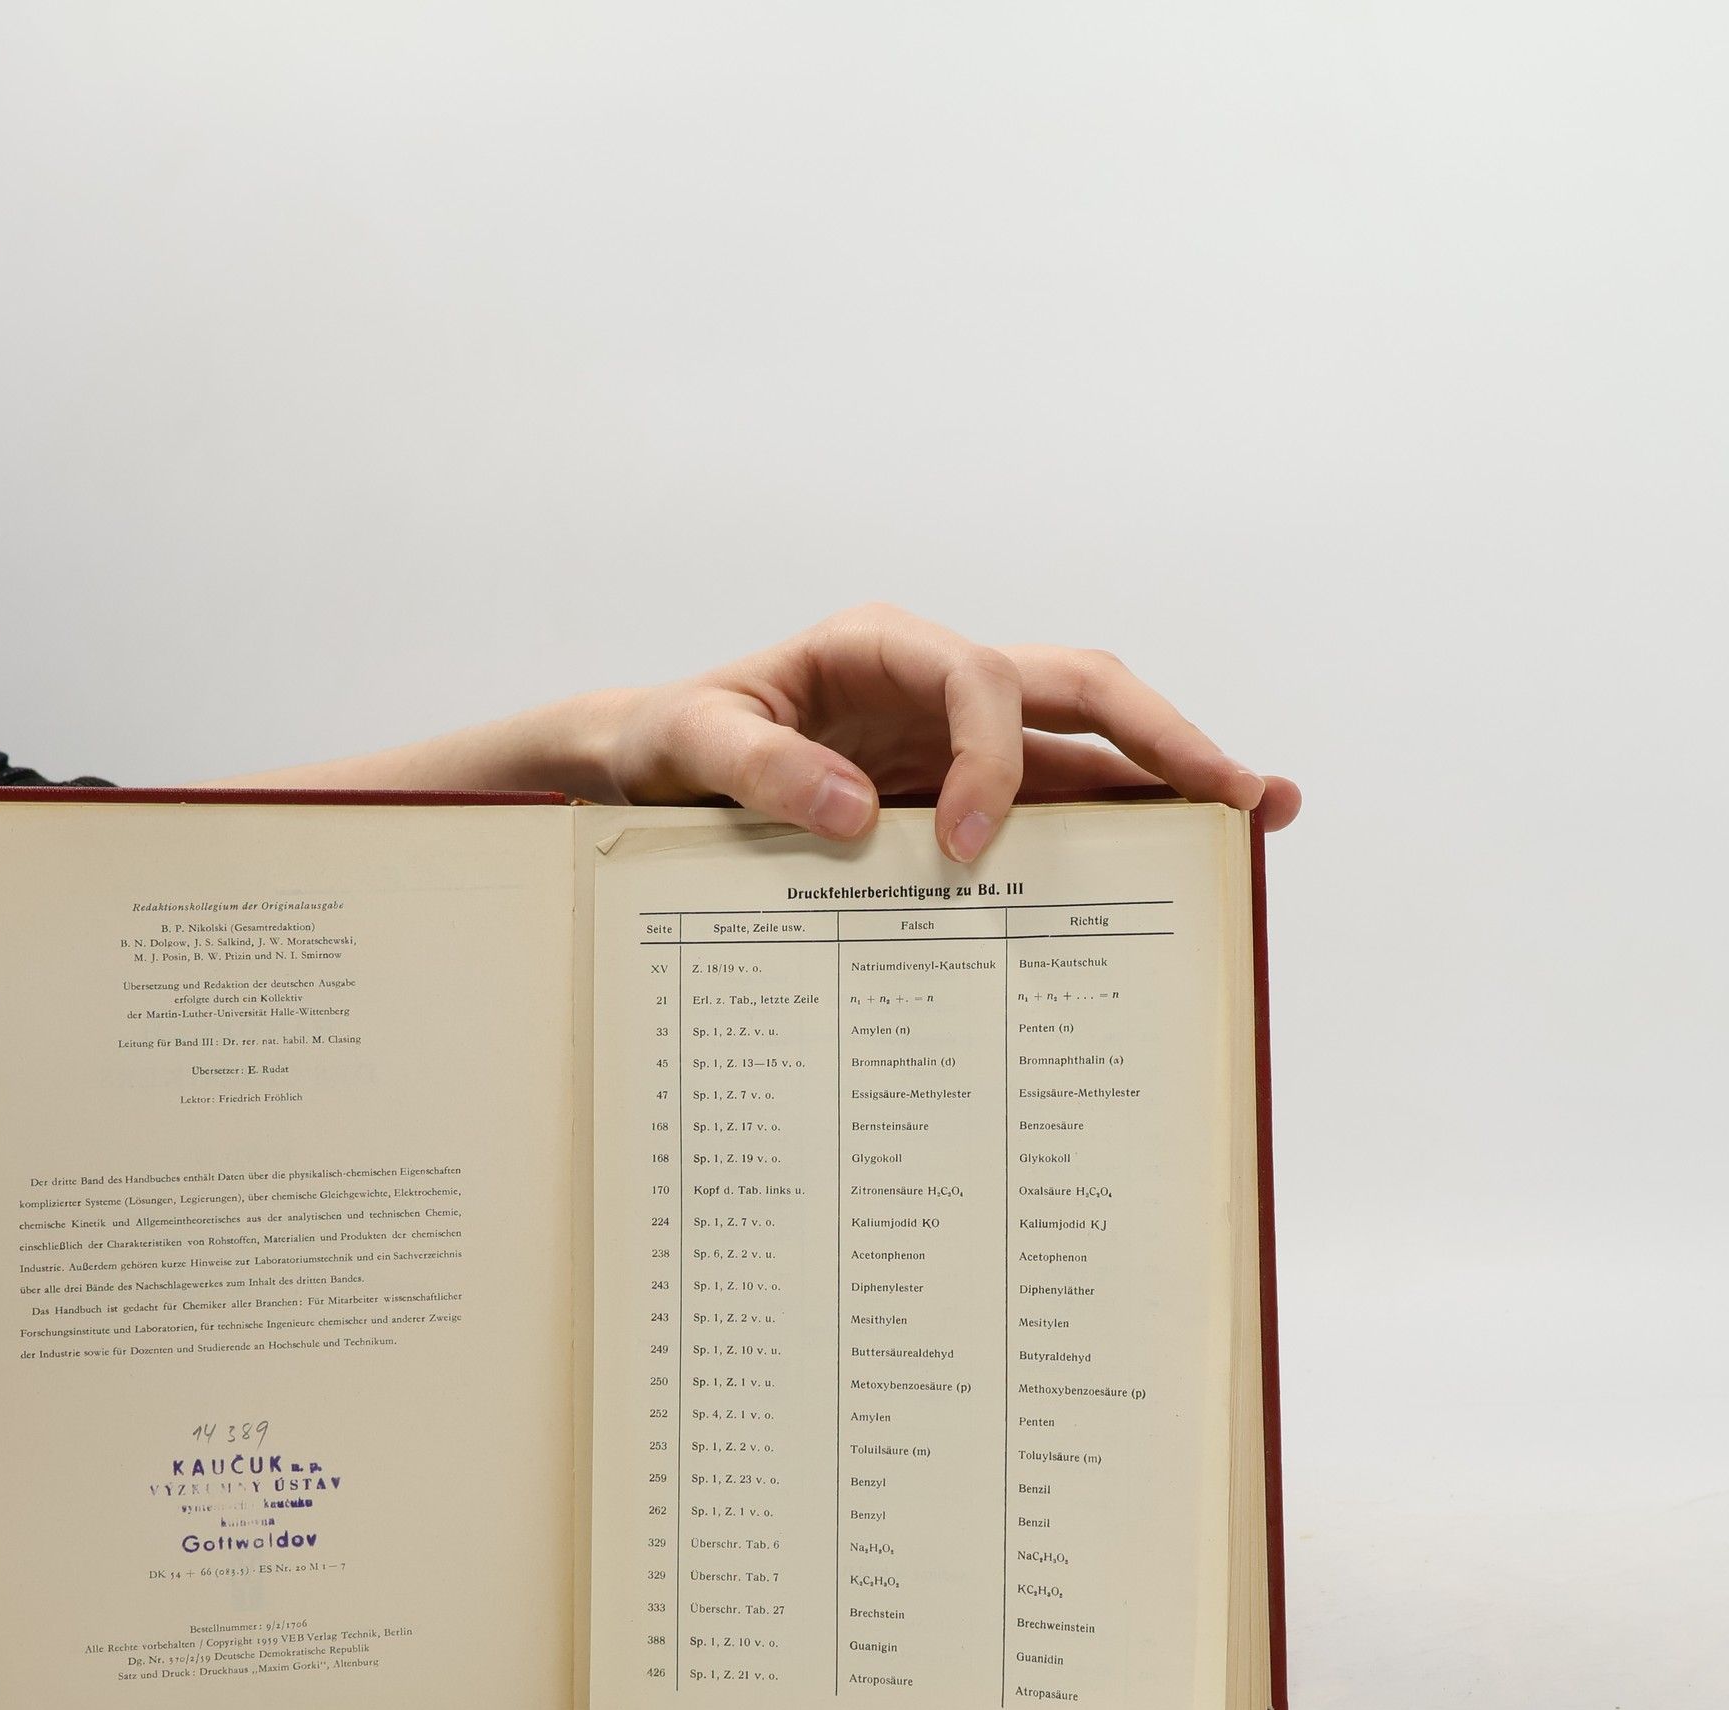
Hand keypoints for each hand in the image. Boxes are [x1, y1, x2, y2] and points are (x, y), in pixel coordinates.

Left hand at [218, 602, 1301, 859]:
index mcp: (879, 647)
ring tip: (1255, 819)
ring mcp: (959, 740)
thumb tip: (857, 817)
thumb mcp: (685, 746)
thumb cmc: (664, 744)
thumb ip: (759, 769)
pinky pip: (1055, 807)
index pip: (977, 679)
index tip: (965, 851)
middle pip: (1079, 691)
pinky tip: (1169, 867)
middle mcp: (937, 683)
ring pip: (1088, 749)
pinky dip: (1113, 832)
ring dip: (1168, 781)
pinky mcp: (962, 795)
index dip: (994, 758)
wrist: (648, 773)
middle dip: (1163, 736)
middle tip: (1242, 791)